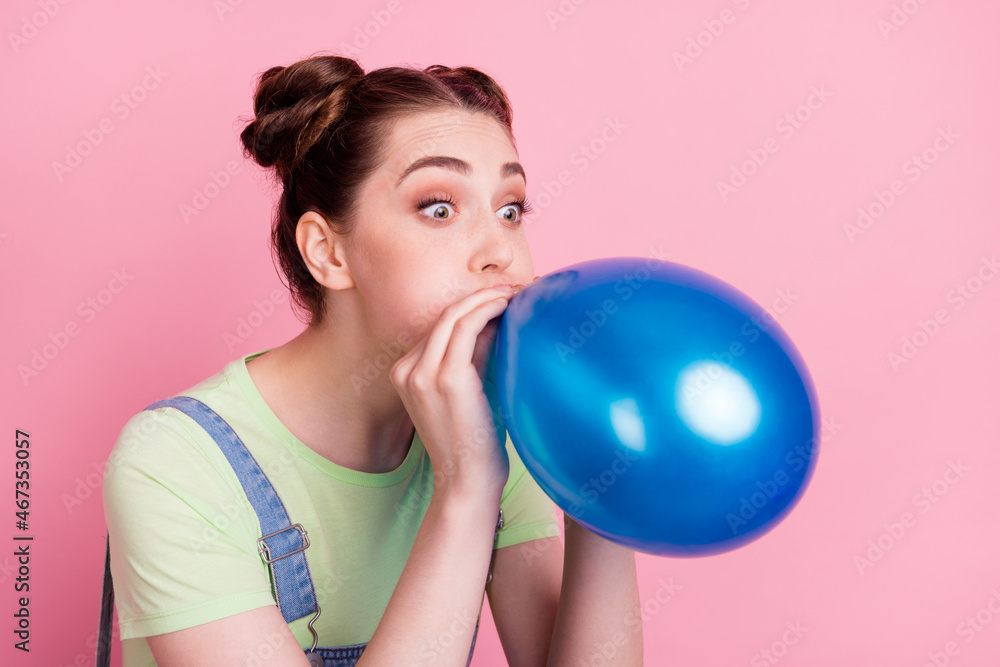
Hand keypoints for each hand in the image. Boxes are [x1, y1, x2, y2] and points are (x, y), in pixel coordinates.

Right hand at [390, 284, 524, 496]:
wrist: (466, 482)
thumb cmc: (473, 444)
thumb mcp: (465, 395)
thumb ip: (471, 362)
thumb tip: (496, 325)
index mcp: (405, 373)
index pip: (438, 328)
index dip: (470, 308)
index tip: (499, 300)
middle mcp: (406, 370)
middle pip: (444, 316)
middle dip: (479, 296)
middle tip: (511, 289)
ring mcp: (422, 373)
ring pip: (454, 316)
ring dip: (487, 298)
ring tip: (515, 294)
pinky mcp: (445, 377)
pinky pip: (466, 328)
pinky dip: (488, 310)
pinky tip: (509, 307)